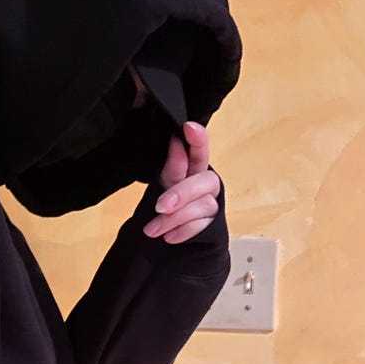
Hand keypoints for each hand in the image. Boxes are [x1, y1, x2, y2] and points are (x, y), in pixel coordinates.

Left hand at [142, 122, 220, 243]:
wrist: (172, 232)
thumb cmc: (169, 201)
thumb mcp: (165, 183)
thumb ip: (172, 167)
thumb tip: (176, 145)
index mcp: (194, 167)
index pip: (200, 149)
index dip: (198, 139)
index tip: (188, 127)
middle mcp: (207, 183)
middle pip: (204, 182)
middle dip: (181, 194)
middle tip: (160, 207)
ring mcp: (212, 203)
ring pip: (201, 206)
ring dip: (173, 219)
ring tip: (152, 229)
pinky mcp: (212, 224)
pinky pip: (200, 226)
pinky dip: (182, 232)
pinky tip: (168, 236)